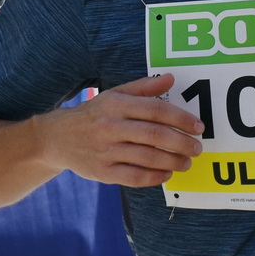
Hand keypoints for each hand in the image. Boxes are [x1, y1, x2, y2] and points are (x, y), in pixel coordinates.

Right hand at [35, 73, 204, 188]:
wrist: (56, 138)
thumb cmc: (93, 114)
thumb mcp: (114, 95)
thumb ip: (143, 88)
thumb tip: (171, 78)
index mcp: (115, 104)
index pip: (155, 110)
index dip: (181, 118)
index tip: (198, 126)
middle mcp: (110, 127)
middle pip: (155, 135)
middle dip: (182, 142)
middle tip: (198, 148)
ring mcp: (105, 151)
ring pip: (147, 157)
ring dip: (173, 161)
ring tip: (186, 162)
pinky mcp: (102, 172)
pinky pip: (134, 177)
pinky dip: (154, 177)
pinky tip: (166, 173)